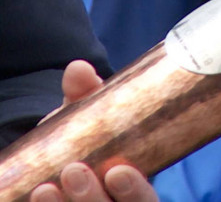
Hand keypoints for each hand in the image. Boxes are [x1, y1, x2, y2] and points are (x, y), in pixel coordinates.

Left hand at [30, 61, 157, 200]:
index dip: (135, 192)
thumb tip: (78, 69)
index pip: (146, 201)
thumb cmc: (90, 133)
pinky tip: (37, 196)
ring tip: (44, 189)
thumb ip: (87, 95)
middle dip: (91, 198)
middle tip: (73, 171)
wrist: (67, 153)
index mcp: (138, 189)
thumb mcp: (92, 115)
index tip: (118, 172)